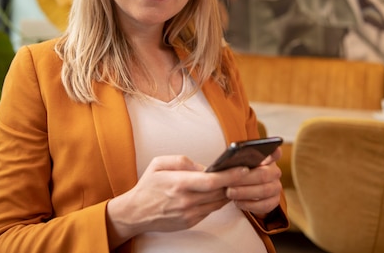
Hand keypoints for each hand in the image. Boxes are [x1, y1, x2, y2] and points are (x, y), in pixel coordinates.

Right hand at [106, 155, 249, 247]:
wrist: (135, 213)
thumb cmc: (147, 186)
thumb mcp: (159, 163)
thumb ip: (182, 160)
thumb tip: (204, 166)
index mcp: (178, 183)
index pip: (211, 181)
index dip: (230, 175)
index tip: (244, 168)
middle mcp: (186, 201)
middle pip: (219, 192)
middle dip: (235, 182)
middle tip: (248, 172)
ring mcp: (189, 214)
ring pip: (218, 202)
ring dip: (228, 192)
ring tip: (237, 180)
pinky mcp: (190, 222)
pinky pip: (210, 210)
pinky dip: (217, 201)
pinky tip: (220, 192)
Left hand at [224, 147, 282, 215]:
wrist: (240, 189)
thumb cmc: (237, 172)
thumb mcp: (236, 164)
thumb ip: (238, 160)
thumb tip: (233, 162)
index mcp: (267, 157)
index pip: (275, 152)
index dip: (272, 153)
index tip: (265, 156)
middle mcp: (275, 171)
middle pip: (264, 174)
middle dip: (245, 179)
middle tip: (229, 182)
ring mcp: (276, 186)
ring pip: (265, 191)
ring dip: (245, 192)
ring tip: (230, 192)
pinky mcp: (274, 201)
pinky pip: (265, 205)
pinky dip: (250, 205)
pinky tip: (238, 202)